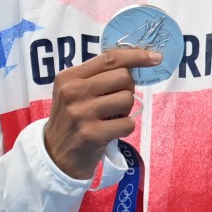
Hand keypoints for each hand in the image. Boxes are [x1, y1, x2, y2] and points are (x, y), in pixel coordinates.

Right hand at [43, 46, 161, 179]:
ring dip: (126, 110)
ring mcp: (81, 113)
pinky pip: (128, 123)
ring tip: (109, 118)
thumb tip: (140, 59)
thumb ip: (99, 76)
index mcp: (69, 77)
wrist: (55, 156)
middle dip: (127, 89)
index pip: (109, 59)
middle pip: (123, 77)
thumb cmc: (73, 119)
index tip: (156, 57)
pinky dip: (125, 128)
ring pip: (127, 99)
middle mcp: (72, 92)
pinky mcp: (91, 134)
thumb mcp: (76, 93)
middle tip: (114, 103)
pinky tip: (110, 132)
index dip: (136, 56)